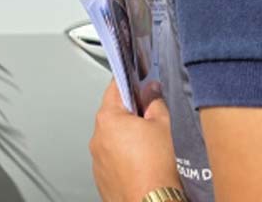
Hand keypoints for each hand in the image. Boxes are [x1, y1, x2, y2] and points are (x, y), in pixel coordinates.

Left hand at [91, 81, 180, 201]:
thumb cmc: (157, 168)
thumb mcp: (164, 124)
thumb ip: (155, 101)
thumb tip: (151, 91)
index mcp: (108, 119)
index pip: (116, 87)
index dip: (131, 82)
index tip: (141, 83)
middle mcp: (97, 138)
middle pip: (114, 115)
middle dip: (132, 115)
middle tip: (152, 122)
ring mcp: (97, 161)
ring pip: (113, 139)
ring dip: (127, 139)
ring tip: (150, 149)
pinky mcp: (102, 179)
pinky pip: (113, 160)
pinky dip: (125, 159)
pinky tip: (143, 165)